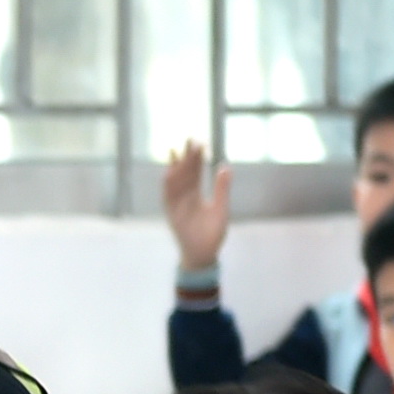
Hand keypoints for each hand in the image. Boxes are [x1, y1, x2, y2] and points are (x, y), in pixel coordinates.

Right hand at [162, 142, 232, 274]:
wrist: (202, 254)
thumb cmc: (212, 235)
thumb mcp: (221, 209)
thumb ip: (222, 189)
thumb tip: (225, 166)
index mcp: (197, 195)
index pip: (196, 172)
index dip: (197, 158)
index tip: (199, 143)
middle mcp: (185, 196)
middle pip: (184, 173)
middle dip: (186, 156)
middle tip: (189, 138)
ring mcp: (176, 204)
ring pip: (175, 181)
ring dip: (175, 166)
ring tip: (176, 150)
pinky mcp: (171, 212)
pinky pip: (168, 195)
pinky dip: (168, 183)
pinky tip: (169, 170)